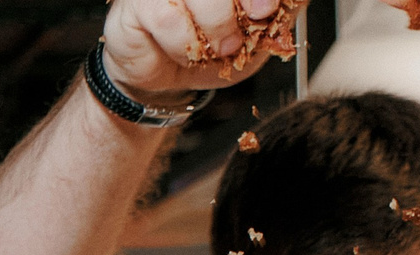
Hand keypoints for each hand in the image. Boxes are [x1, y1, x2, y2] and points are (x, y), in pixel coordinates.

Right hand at [102, 0, 294, 95]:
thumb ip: (282, 13)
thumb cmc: (208, 51)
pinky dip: (184, 43)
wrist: (165, 83)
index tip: (272, 5)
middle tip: (259, 17)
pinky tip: (187, 52)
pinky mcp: (138, 4)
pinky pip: (168, 19)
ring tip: (221, 46)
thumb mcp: (257, 36)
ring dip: (217, 25)